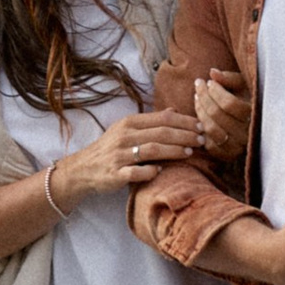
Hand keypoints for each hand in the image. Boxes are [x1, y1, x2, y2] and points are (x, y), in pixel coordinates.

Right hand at [48, 107, 197, 210]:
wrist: (83, 169)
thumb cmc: (110, 148)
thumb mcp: (127, 129)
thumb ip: (151, 121)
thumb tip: (173, 110)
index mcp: (129, 123)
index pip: (161, 119)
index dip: (183, 122)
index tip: (200, 125)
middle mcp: (124, 136)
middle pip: (160, 133)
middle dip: (184, 135)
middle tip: (202, 139)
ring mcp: (119, 155)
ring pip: (151, 150)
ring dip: (173, 151)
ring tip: (190, 152)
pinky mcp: (115, 174)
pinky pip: (136, 172)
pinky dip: (150, 171)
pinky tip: (161, 171)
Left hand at [192, 69, 249, 157]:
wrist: (255, 125)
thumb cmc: (247, 99)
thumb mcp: (244, 86)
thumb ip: (229, 78)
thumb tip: (212, 72)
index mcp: (254, 114)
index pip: (229, 104)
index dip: (215, 91)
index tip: (208, 82)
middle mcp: (247, 133)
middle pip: (216, 114)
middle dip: (203, 96)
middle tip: (198, 85)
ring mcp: (237, 146)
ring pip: (210, 128)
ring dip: (199, 111)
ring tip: (197, 98)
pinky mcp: (227, 155)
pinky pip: (208, 143)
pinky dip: (201, 128)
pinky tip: (200, 115)